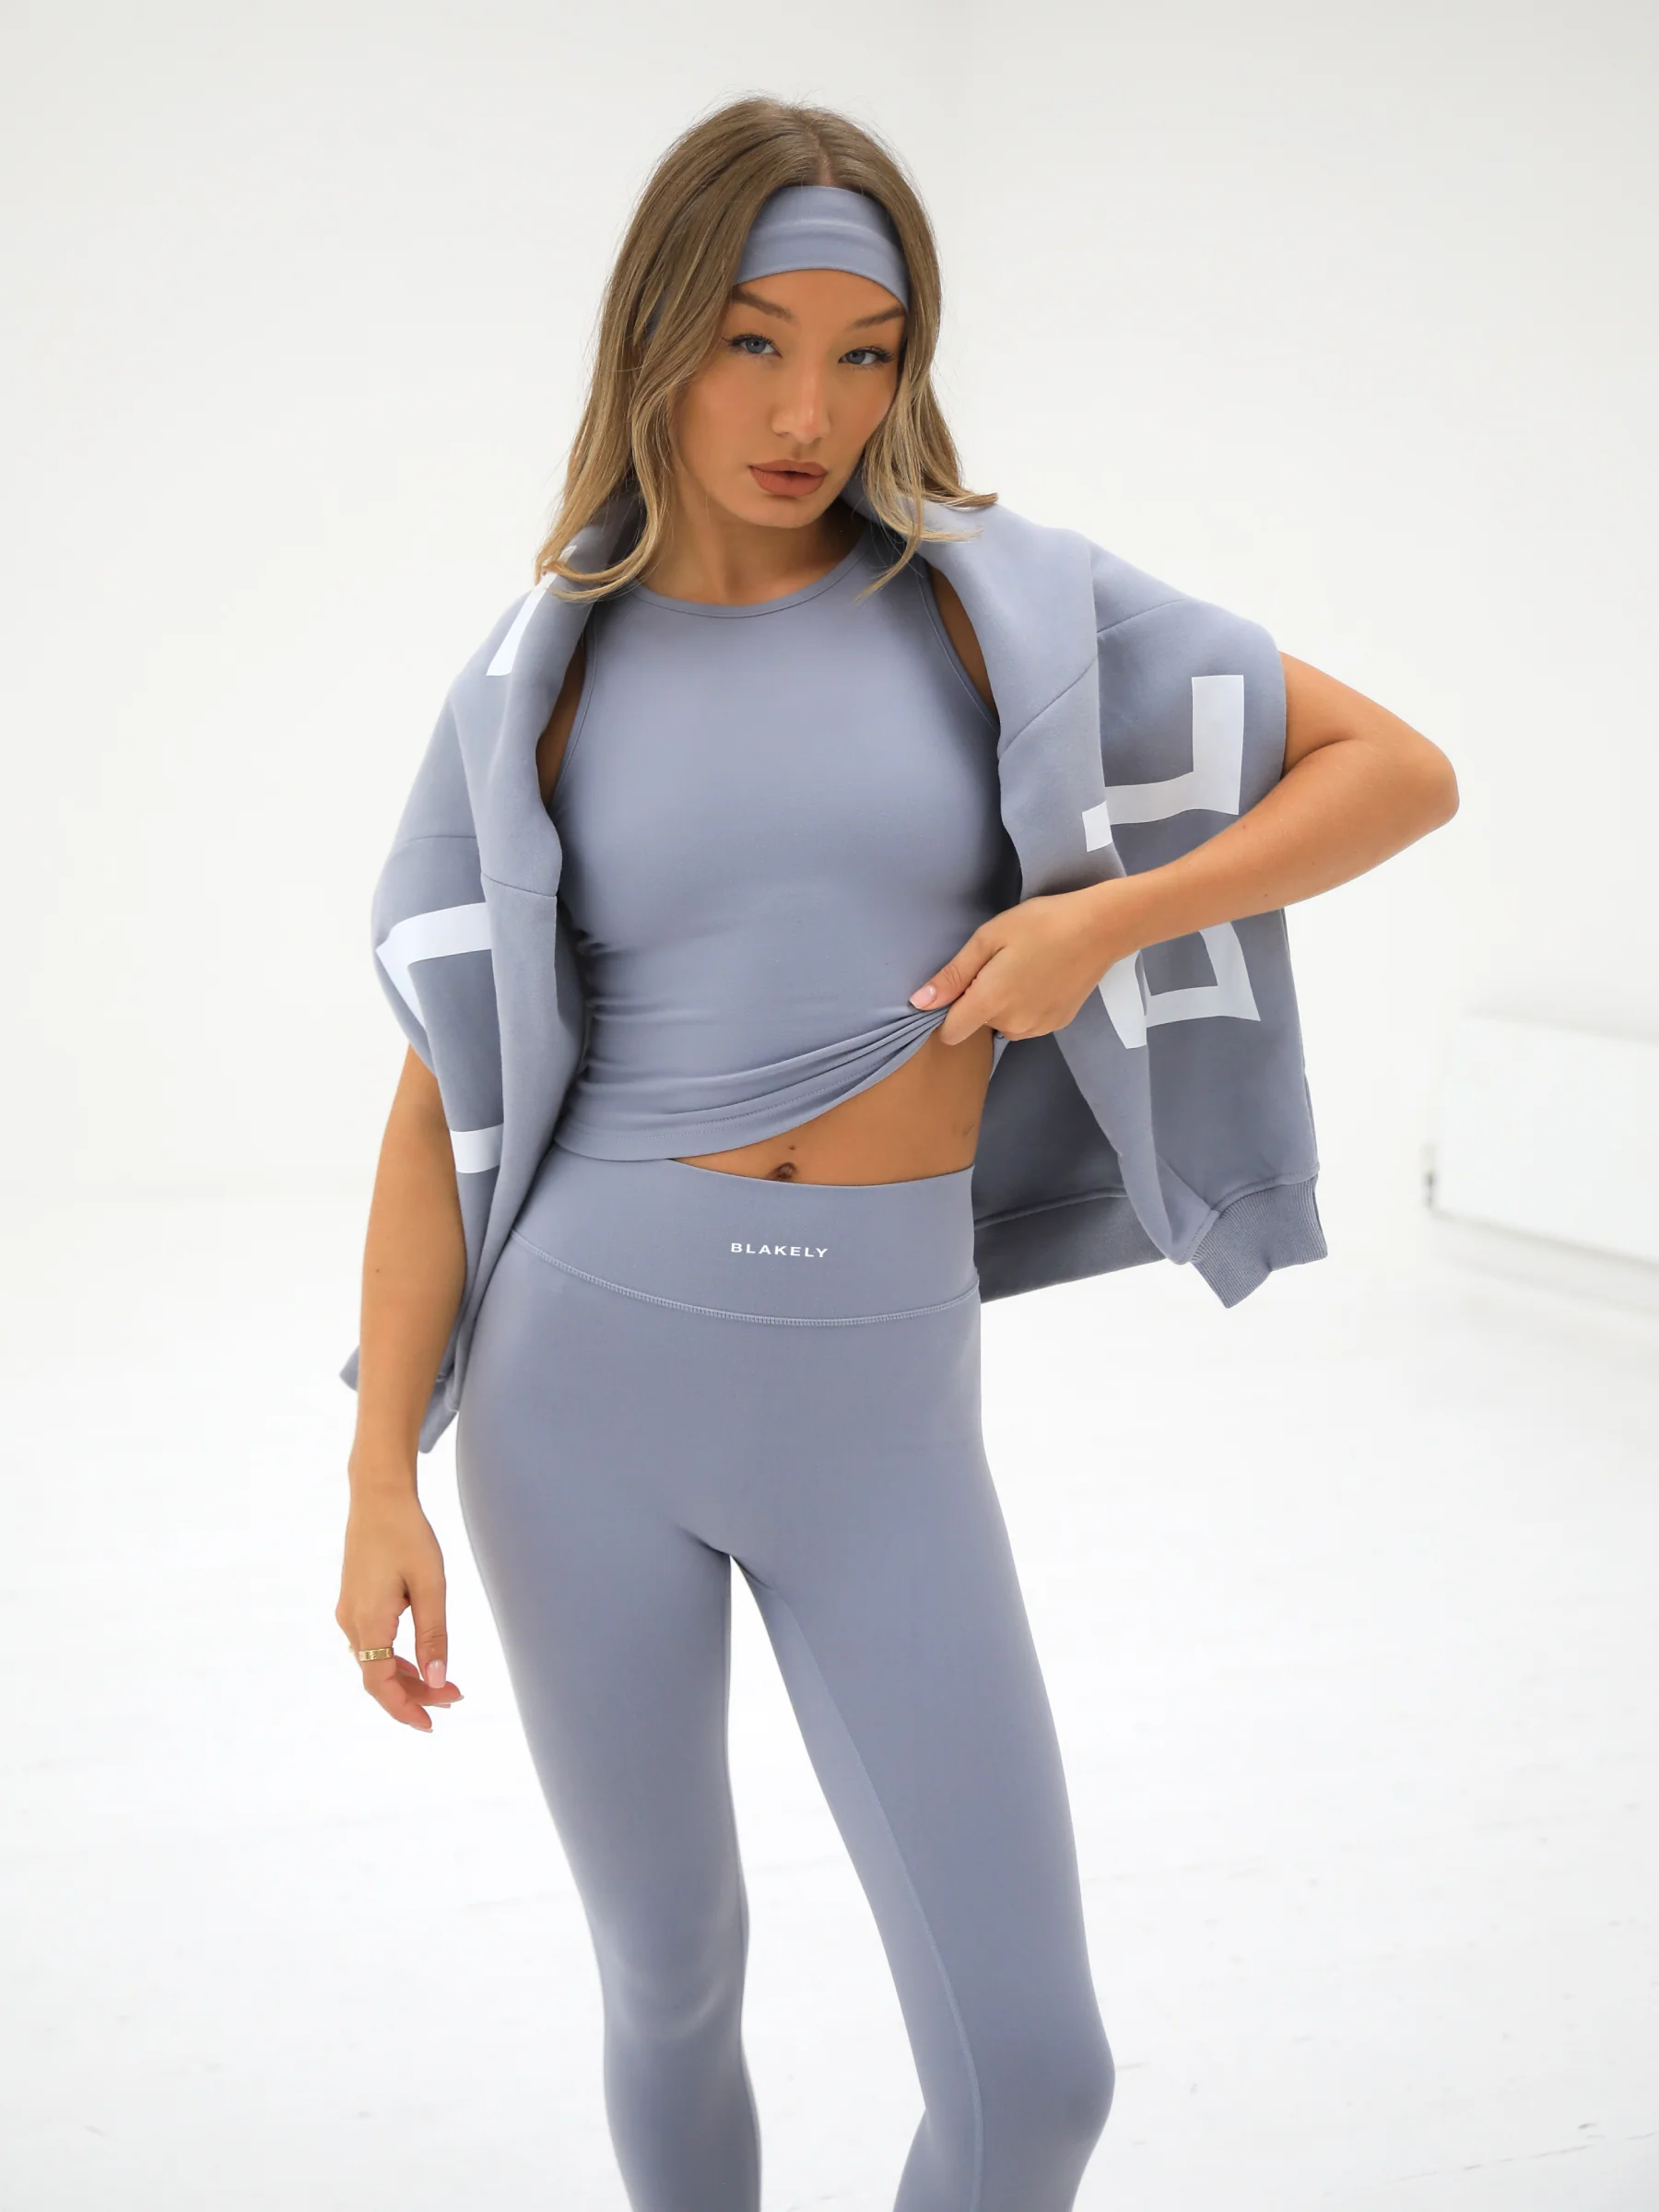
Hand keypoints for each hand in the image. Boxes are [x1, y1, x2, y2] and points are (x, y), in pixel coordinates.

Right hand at [336, 1488, 464, 1731]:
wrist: (378, 1496)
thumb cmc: (407, 1533)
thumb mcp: (430, 1584)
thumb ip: (433, 1634)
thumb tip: (439, 1680)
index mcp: (368, 1621)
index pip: (379, 1684)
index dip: (404, 1709)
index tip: (431, 1724)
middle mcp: (351, 1622)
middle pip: (379, 1677)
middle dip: (416, 1693)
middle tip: (456, 1698)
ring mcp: (349, 1612)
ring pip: (375, 1662)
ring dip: (407, 1678)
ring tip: (446, 1684)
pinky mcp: (354, 1602)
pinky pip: (372, 1644)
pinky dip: (395, 1659)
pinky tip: (419, 1661)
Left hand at [910, 884, 1140, 1046]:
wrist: (1101, 928)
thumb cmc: (1040, 924)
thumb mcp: (988, 938)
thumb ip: (953, 975)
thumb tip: (919, 1004)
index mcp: (991, 1003)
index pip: (950, 1033)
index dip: (946, 1012)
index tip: (960, 986)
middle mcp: (1013, 1025)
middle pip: (978, 1024)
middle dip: (980, 1000)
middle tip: (1001, 963)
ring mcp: (1038, 1029)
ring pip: (1004, 1024)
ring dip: (1005, 1005)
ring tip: (1024, 968)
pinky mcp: (1058, 1024)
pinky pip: (1028, 1022)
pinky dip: (1027, 1006)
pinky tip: (1043, 977)